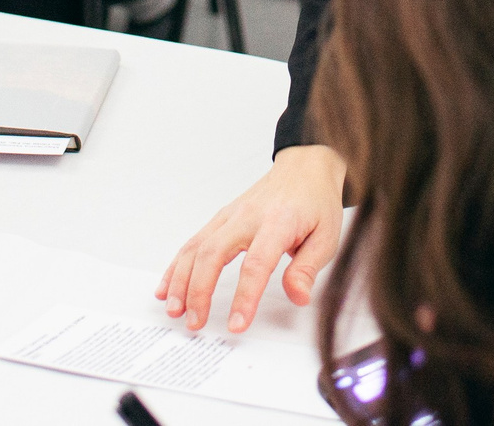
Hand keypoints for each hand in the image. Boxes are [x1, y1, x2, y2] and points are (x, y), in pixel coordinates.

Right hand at [158, 144, 345, 333]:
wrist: (305, 168)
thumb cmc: (315, 203)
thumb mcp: (326, 236)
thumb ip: (308, 268)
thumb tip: (298, 297)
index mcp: (278, 222)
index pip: (256, 263)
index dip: (244, 296)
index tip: (236, 324)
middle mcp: (248, 217)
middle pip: (214, 253)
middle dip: (199, 291)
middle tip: (195, 322)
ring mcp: (230, 216)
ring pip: (196, 247)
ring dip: (181, 280)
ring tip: (174, 310)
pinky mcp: (221, 219)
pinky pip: (193, 242)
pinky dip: (177, 266)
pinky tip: (166, 287)